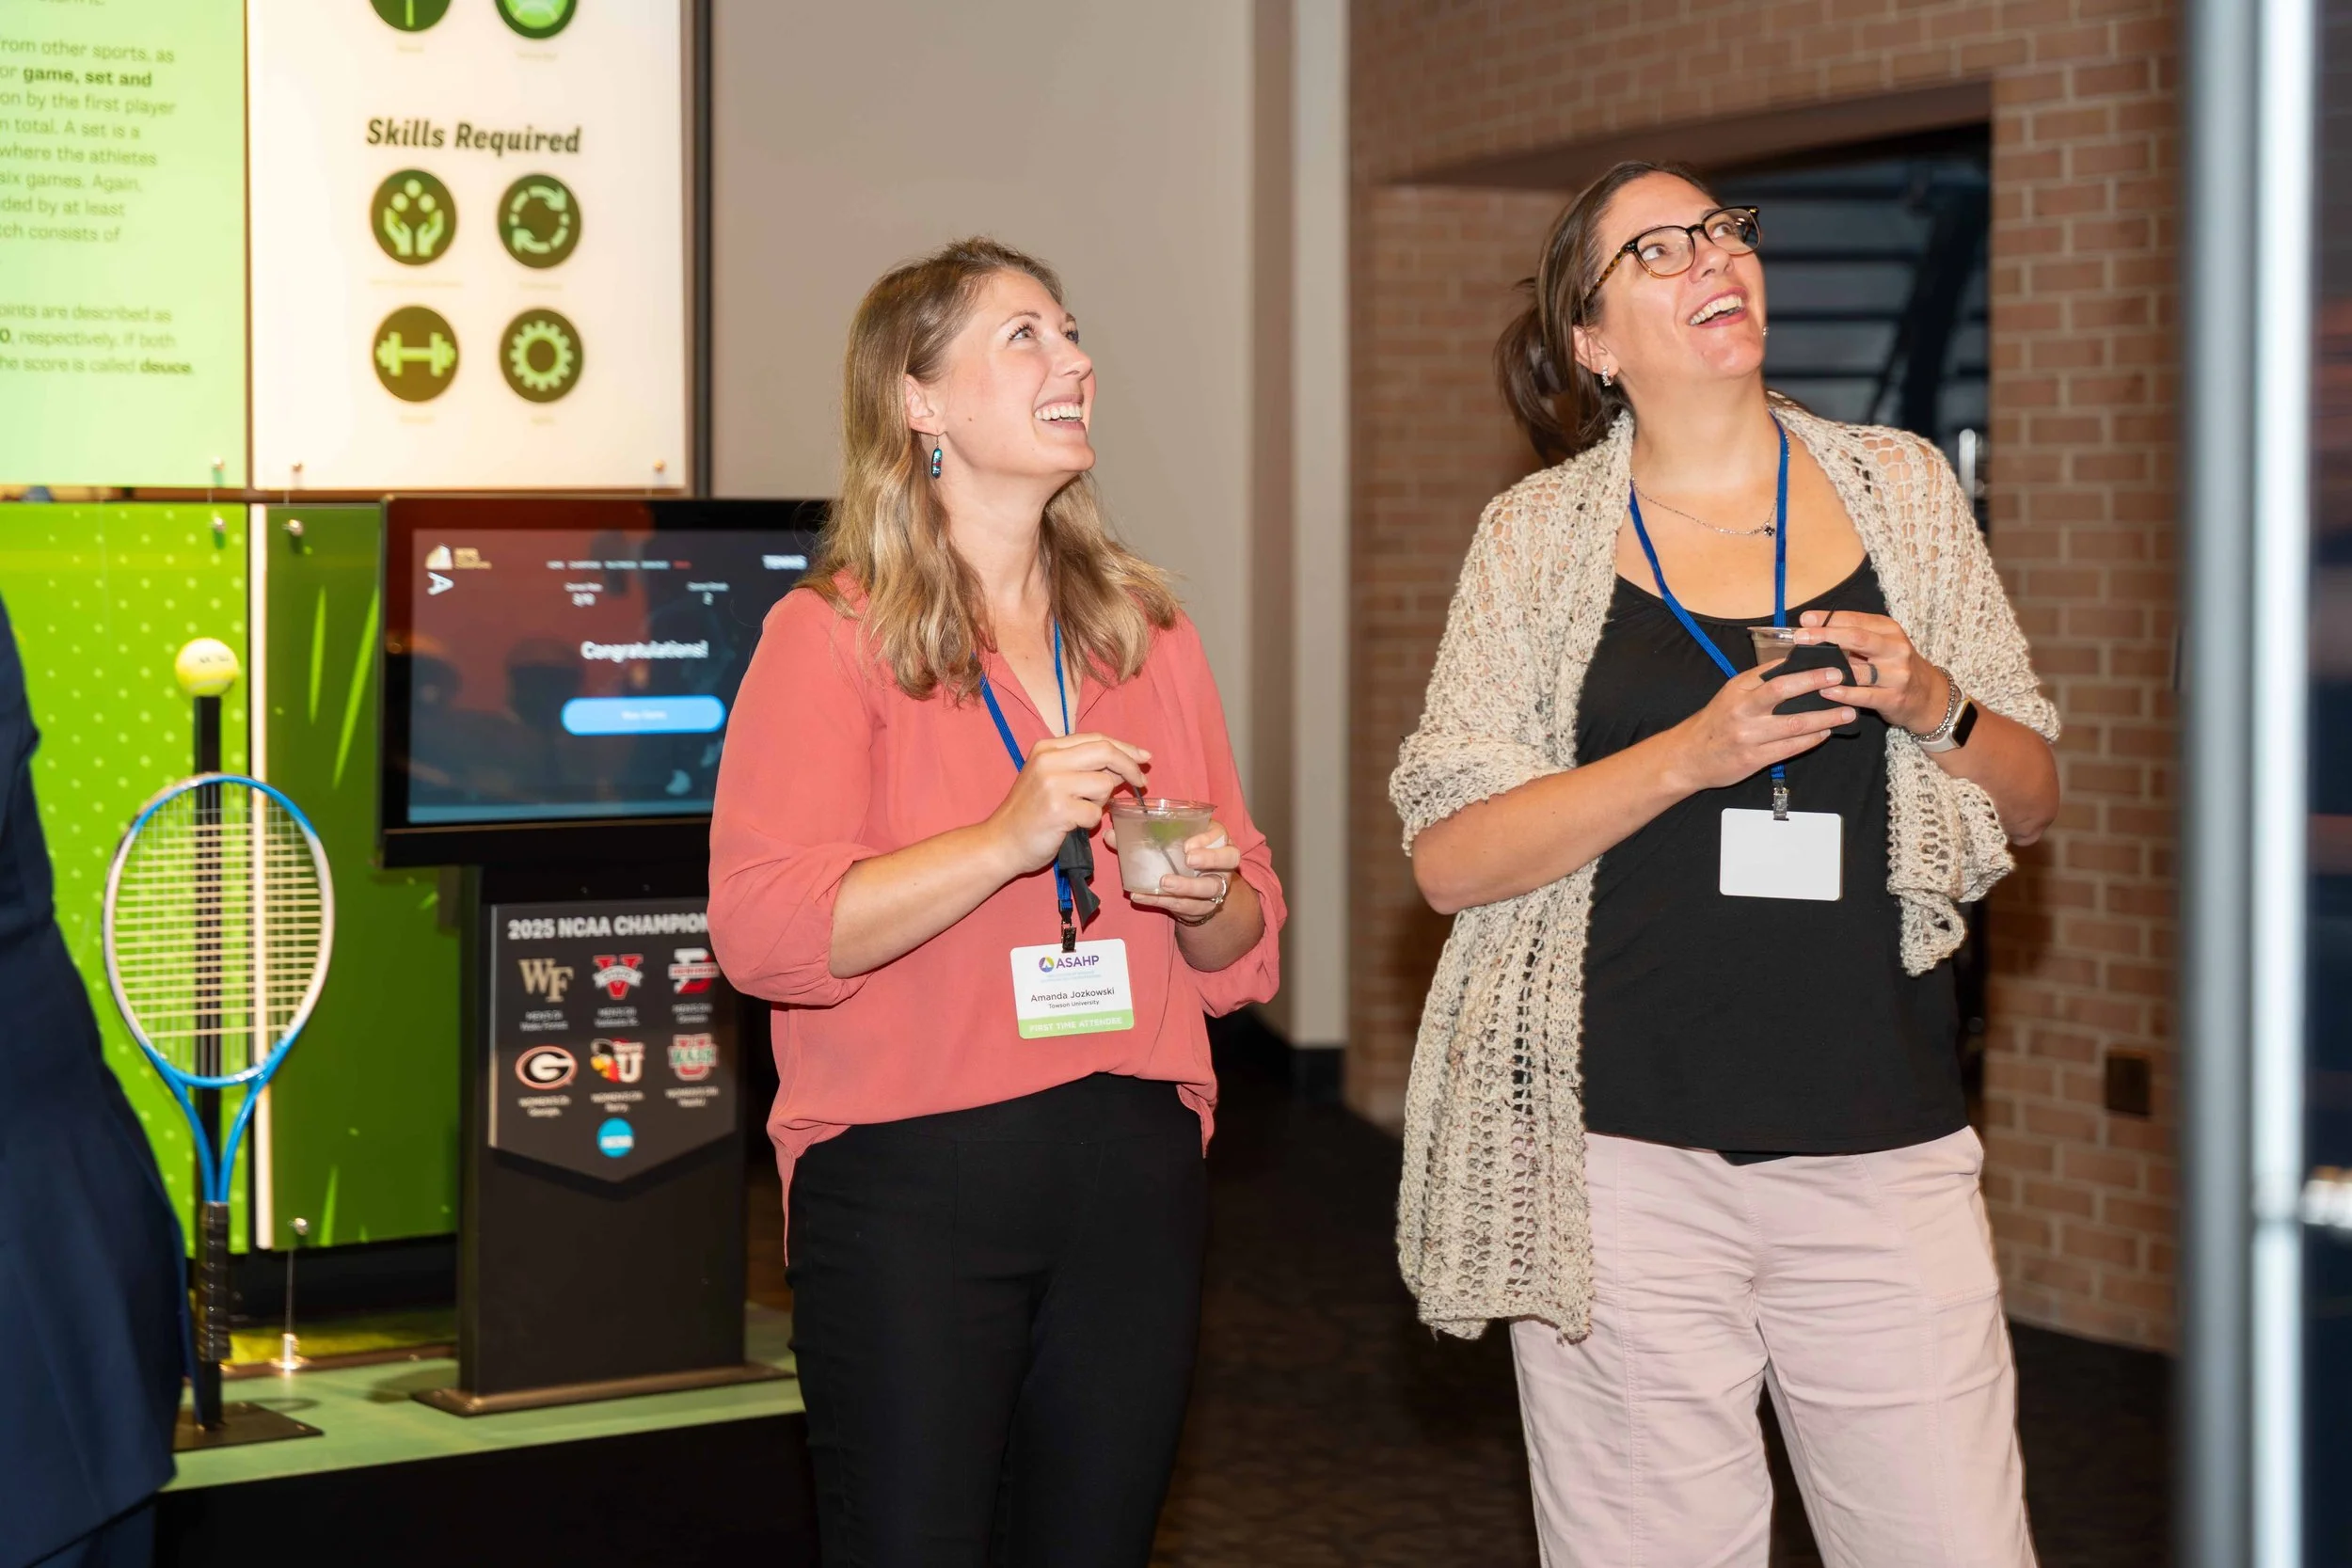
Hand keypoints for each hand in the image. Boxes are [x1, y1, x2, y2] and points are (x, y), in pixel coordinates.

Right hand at [984, 732, 1149, 874]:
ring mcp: (1052, 784)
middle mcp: (1049, 760)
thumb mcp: (1051, 778)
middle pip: (1106, 752)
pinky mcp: (1058, 810)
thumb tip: (1124, 765)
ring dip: (1103, 802)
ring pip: (1105, 784)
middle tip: (1142, 782)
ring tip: (1081, 810)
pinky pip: (1096, 813)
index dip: (1125, 747)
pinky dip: (1091, 822)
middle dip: (1130, 767)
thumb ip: (1083, 767)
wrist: (1001, 842)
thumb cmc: (1030, 813)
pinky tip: (1073, 825)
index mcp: (1047, 748)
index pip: (1097, 738)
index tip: (1143, 758)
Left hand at [1103, 815, 1240, 923]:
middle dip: (1210, 859)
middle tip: (1188, 860)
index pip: (1221, 834)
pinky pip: (1186, 906)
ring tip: (1164, 883)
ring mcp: (1216, 886)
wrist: (1194, 891)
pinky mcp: (1203, 906)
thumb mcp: (1169, 842)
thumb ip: (1142, 836)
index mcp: (1216, 840)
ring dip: (1188, 886)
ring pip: (1212, 888)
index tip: (1187, 845)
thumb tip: (1110, 834)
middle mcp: (1223, 863)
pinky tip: (1141, 897)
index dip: (1207, 839)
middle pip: (1230, 858)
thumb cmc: (1180, 857)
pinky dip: (1162, 902)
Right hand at [1666, 661, 1855, 792]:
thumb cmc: (1715, 723)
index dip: (1801, 663)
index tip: (1825, 657)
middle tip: (1839, 676)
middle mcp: (1742, 709)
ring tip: (1847, 712)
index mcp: (1737, 688)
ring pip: (1794, 723)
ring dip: (1825, 717)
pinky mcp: (1753, 758)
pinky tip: (1826, 733)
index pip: (1772, 670)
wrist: (1688, 757)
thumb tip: (1794, 665)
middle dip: (1814, 681)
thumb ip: (1758, 681)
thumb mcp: (1730, 694)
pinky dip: (1811, 739)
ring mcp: (1748, 735)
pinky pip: (1790, 747)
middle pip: (1782, 690)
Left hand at [1792, 610, 1949, 733]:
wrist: (1927, 696)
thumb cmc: (1894, 666)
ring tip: (1804, 668)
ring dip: (1830, 669)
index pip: (1855, 620)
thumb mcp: (1880, 644)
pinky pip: (1864, 695)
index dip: (1828, 619)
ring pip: (1859, 670)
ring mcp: (1896, 674)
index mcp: (1889, 630)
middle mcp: (1895, 649)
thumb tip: (1811, 627)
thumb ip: (1852, 637)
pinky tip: (1825, 691)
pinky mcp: (1893, 698)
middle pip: (1857, 638)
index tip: (1804, 620)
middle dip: (1826, 636)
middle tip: (1800, 638)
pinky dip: (1843, 693)